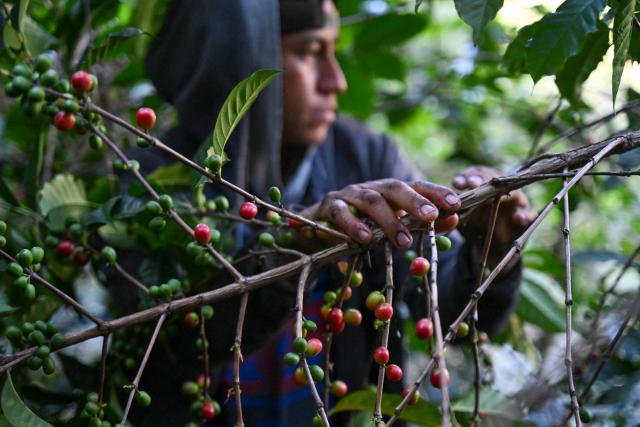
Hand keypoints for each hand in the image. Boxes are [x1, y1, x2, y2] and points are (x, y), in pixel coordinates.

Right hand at [302, 179, 461, 247]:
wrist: (316, 229)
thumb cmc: (360, 229)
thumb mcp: (390, 228)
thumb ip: (421, 225)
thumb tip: (454, 221)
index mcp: (389, 192)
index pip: (416, 186)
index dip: (436, 192)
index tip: (455, 204)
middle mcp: (371, 188)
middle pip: (395, 188)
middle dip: (414, 201)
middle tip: (431, 216)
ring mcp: (349, 195)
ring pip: (370, 201)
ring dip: (388, 220)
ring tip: (402, 241)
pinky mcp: (328, 207)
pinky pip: (341, 213)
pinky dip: (353, 225)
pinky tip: (365, 239)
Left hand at [452, 166, 534, 252]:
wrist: (493, 244)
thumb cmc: (475, 222)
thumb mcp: (462, 217)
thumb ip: (451, 211)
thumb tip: (436, 210)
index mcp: (482, 186)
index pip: (474, 175)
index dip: (466, 177)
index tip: (456, 183)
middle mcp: (499, 190)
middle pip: (493, 179)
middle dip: (482, 179)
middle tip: (472, 184)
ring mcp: (515, 201)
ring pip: (513, 193)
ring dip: (505, 194)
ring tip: (497, 197)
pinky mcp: (525, 216)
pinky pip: (527, 214)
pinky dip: (523, 215)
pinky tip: (518, 218)